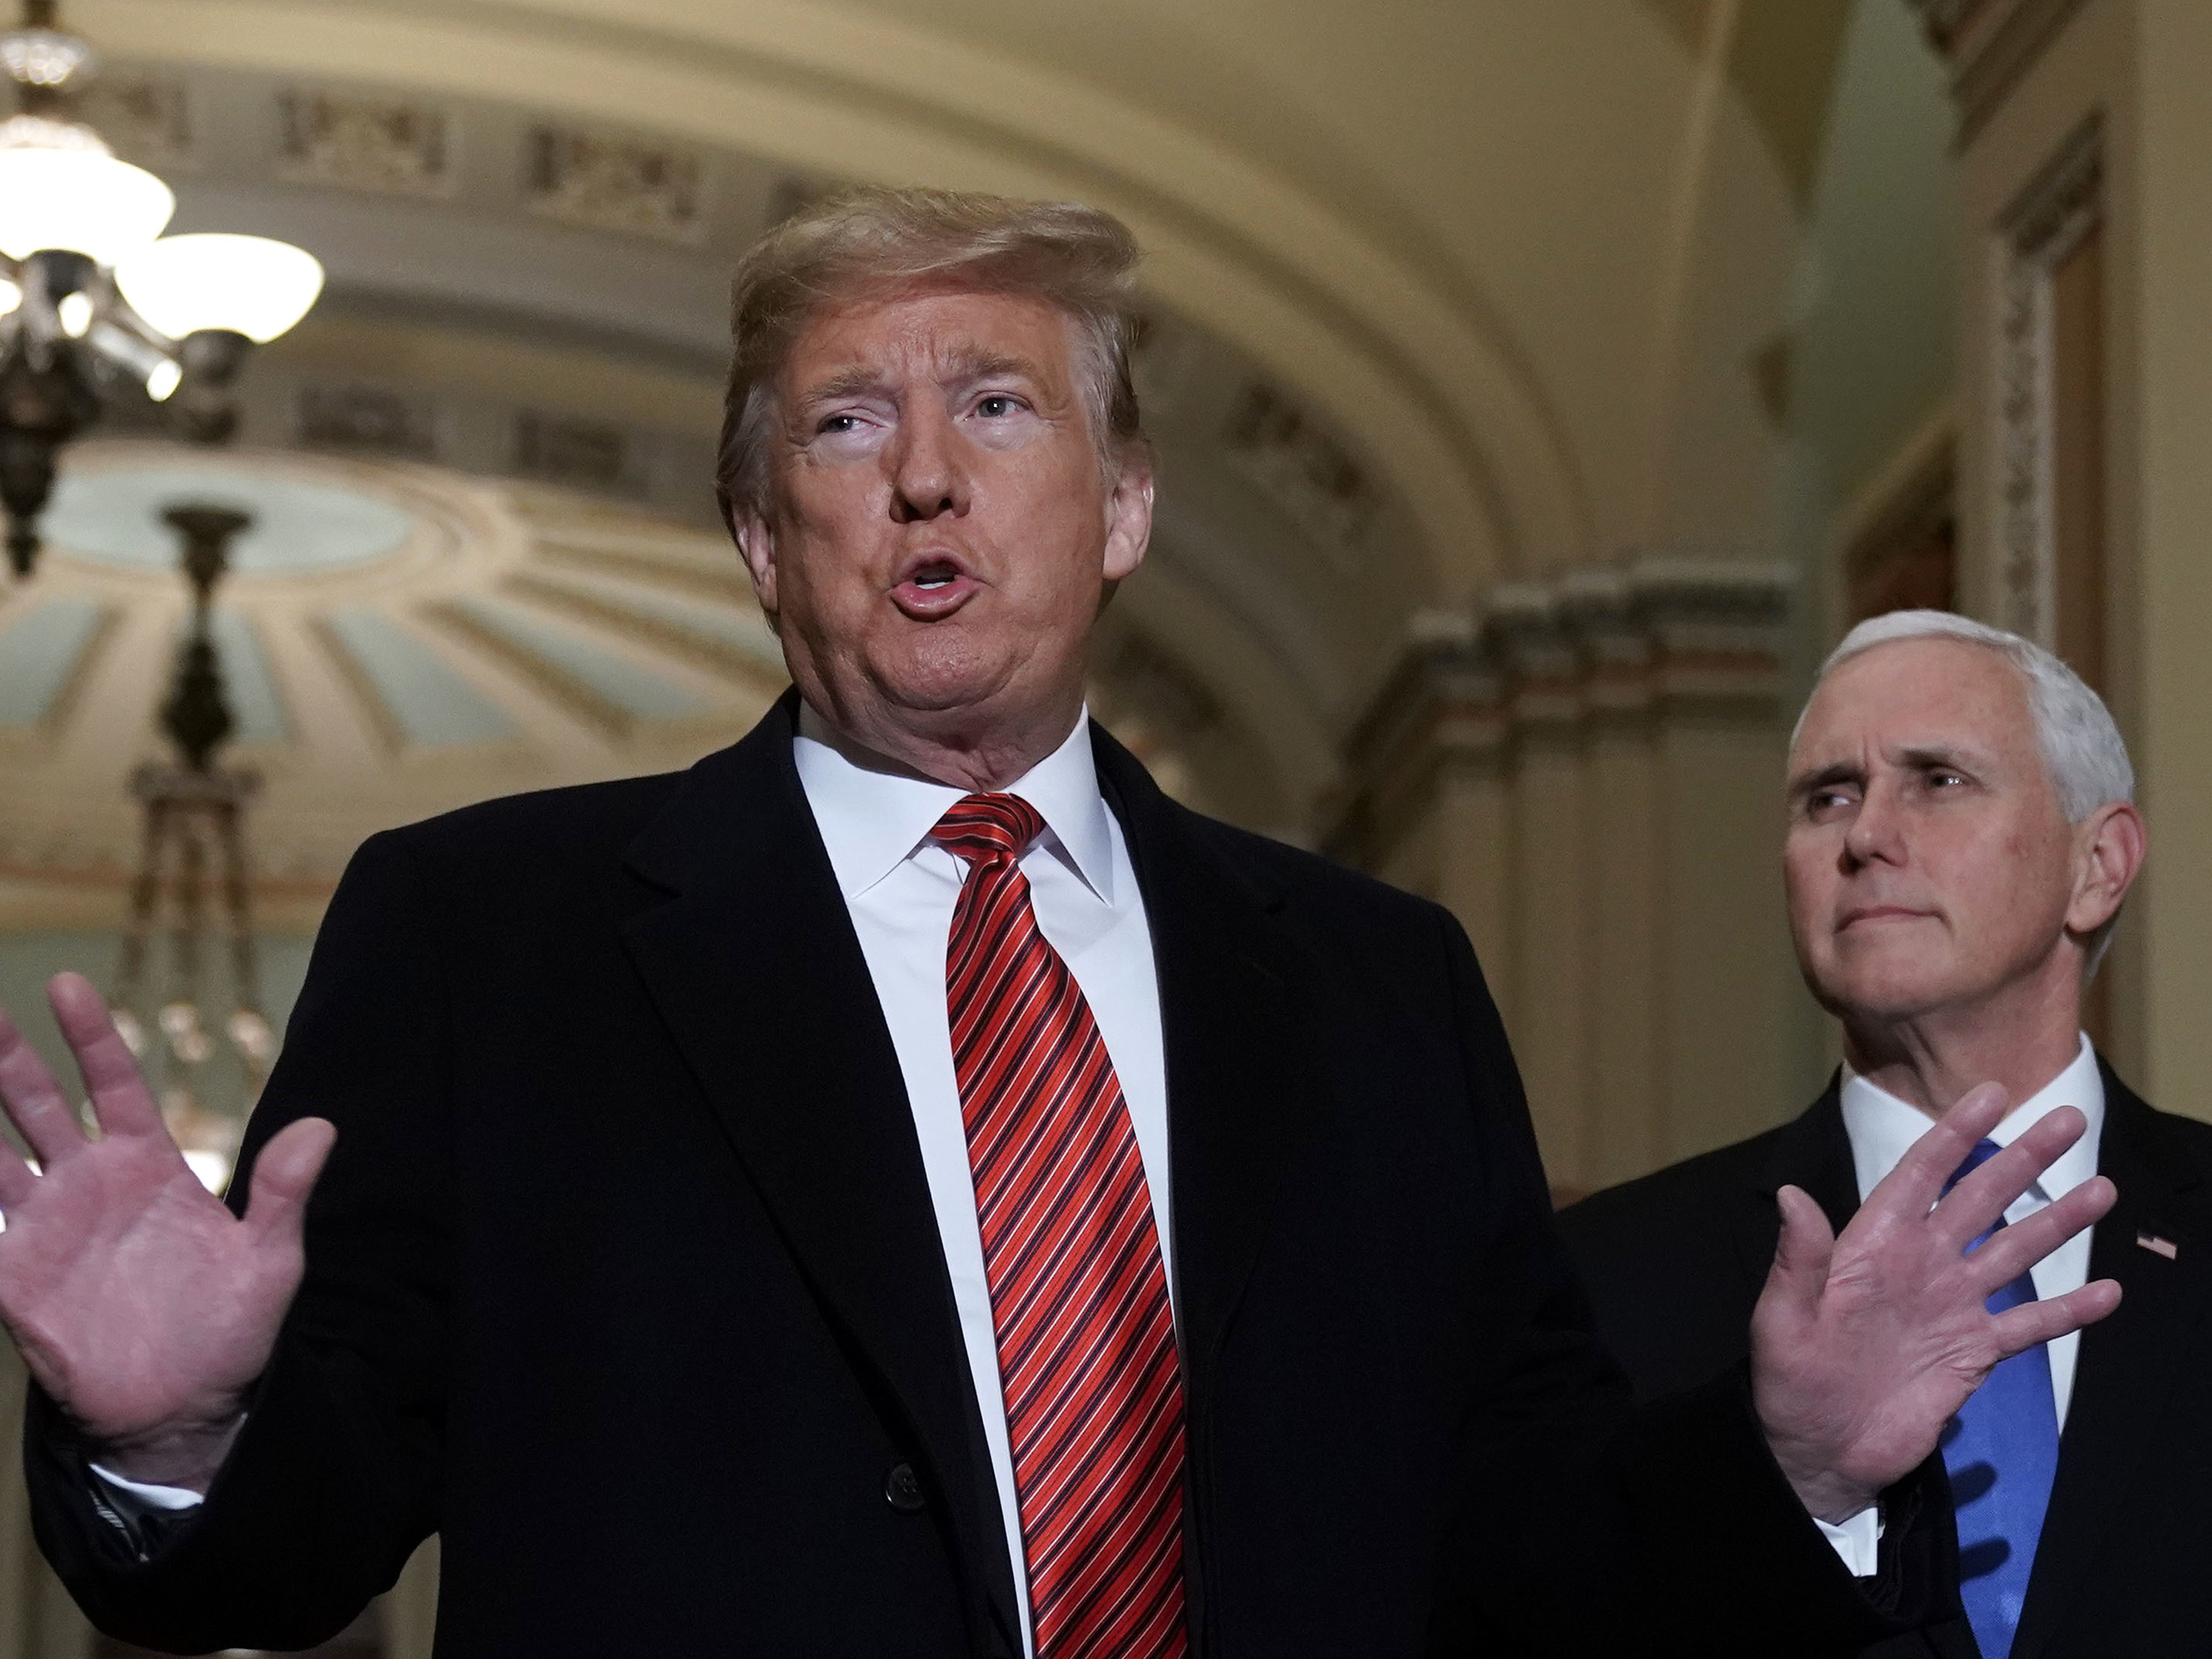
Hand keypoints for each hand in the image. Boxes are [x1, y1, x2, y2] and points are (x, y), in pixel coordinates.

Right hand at [0, 973, 333, 1490]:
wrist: (187, 1410)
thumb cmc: (232, 1331)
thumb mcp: (271, 1261)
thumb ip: (285, 1194)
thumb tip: (322, 1126)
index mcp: (150, 1169)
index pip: (115, 1086)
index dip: (92, 1037)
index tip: (66, 984)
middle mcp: (91, 1188)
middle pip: (40, 1107)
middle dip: (9, 1059)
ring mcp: (47, 1231)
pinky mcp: (15, 1280)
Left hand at [1750, 1081, 2119, 1522]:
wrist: (1817, 1451)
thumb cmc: (1788, 1381)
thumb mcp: (1783, 1319)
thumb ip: (1799, 1260)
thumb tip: (1792, 1195)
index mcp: (1872, 1246)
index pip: (1920, 1176)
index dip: (1955, 1134)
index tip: (1993, 1095)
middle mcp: (1919, 1265)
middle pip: (1979, 1199)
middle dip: (2022, 1159)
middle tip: (2070, 1119)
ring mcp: (1951, 1306)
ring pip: (2013, 1252)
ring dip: (2057, 1222)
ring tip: (2102, 1189)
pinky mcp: (1973, 1354)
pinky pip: (2028, 1326)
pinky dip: (2068, 1311)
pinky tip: (2109, 1293)